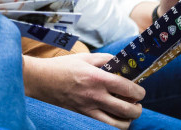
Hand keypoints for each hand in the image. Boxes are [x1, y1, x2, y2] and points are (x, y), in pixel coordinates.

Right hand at [25, 53, 143, 128]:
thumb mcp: (86, 58)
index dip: (139, 92)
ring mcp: (88, 110)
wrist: (40, 80)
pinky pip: (103, 128)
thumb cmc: (63, 67)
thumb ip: (106, 60)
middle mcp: (94, 96)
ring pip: (118, 125)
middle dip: (138, 109)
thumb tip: (124, 65)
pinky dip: (112, 126)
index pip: (128, 89)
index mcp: (97, 77)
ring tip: (127, 114)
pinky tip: (112, 118)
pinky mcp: (81, 118)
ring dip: (127, 121)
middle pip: (127, 110)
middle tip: (137, 104)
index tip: (140, 91)